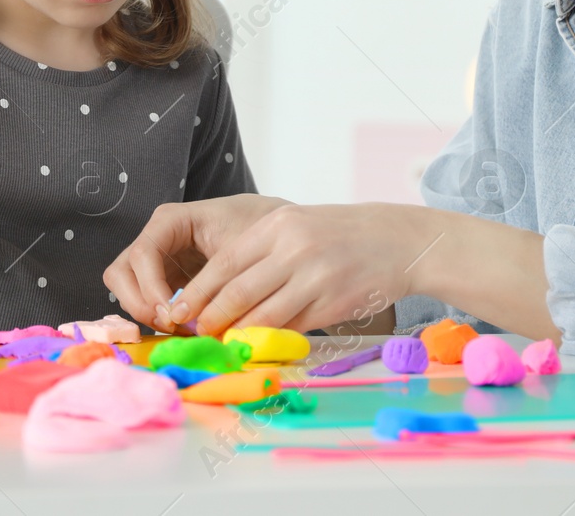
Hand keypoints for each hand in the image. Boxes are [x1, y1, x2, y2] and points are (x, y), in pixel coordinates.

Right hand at [103, 193, 290, 331]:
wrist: (275, 229)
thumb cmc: (258, 228)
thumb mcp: (242, 249)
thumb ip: (218, 280)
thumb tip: (197, 319)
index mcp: (171, 220)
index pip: (142, 253)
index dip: (150, 287)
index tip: (172, 314)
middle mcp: (156, 239)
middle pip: (120, 273)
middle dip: (139, 303)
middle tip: (170, 324)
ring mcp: (156, 262)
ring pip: (125, 290)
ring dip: (146, 313)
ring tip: (179, 328)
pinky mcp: (164, 282)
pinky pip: (145, 302)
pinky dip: (157, 318)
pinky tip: (184, 328)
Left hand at [167, 202, 431, 336]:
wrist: (396, 240)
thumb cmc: (338, 235)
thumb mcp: (297, 228)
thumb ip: (261, 255)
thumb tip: (219, 295)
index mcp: (278, 226)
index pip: (224, 264)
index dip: (197, 292)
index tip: (178, 311)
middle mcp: (293, 248)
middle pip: (236, 293)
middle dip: (210, 319)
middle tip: (194, 335)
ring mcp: (314, 276)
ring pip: (261, 317)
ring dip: (237, 336)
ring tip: (222, 346)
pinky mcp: (332, 302)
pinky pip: (290, 328)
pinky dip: (270, 341)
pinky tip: (259, 347)